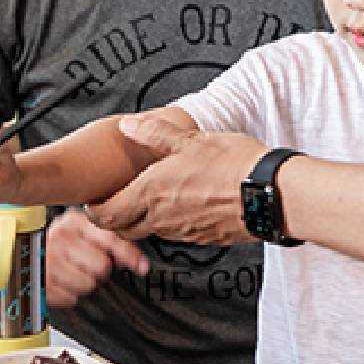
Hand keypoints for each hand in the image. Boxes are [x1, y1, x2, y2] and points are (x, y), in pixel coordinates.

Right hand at [44, 209, 147, 308]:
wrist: (21, 254)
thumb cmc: (58, 246)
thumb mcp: (82, 233)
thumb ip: (109, 240)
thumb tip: (138, 261)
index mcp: (74, 220)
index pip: (110, 238)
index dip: (129, 255)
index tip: (142, 268)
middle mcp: (59, 236)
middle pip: (102, 266)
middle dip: (99, 270)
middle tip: (86, 265)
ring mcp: (47, 259)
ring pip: (87, 284)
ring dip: (83, 284)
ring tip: (71, 273)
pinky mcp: (40, 281)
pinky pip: (71, 298)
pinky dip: (69, 294)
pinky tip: (60, 282)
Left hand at [88, 115, 262, 244]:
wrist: (272, 194)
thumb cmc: (234, 165)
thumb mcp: (190, 139)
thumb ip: (154, 133)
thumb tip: (129, 125)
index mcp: (152, 193)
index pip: (107, 215)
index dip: (94, 211)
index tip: (92, 202)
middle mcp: (163, 219)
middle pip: (124, 229)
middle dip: (113, 219)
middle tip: (111, 204)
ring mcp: (184, 232)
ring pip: (150, 232)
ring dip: (141, 220)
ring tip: (146, 201)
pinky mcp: (205, 238)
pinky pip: (177, 235)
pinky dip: (169, 223)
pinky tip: (180, 206)